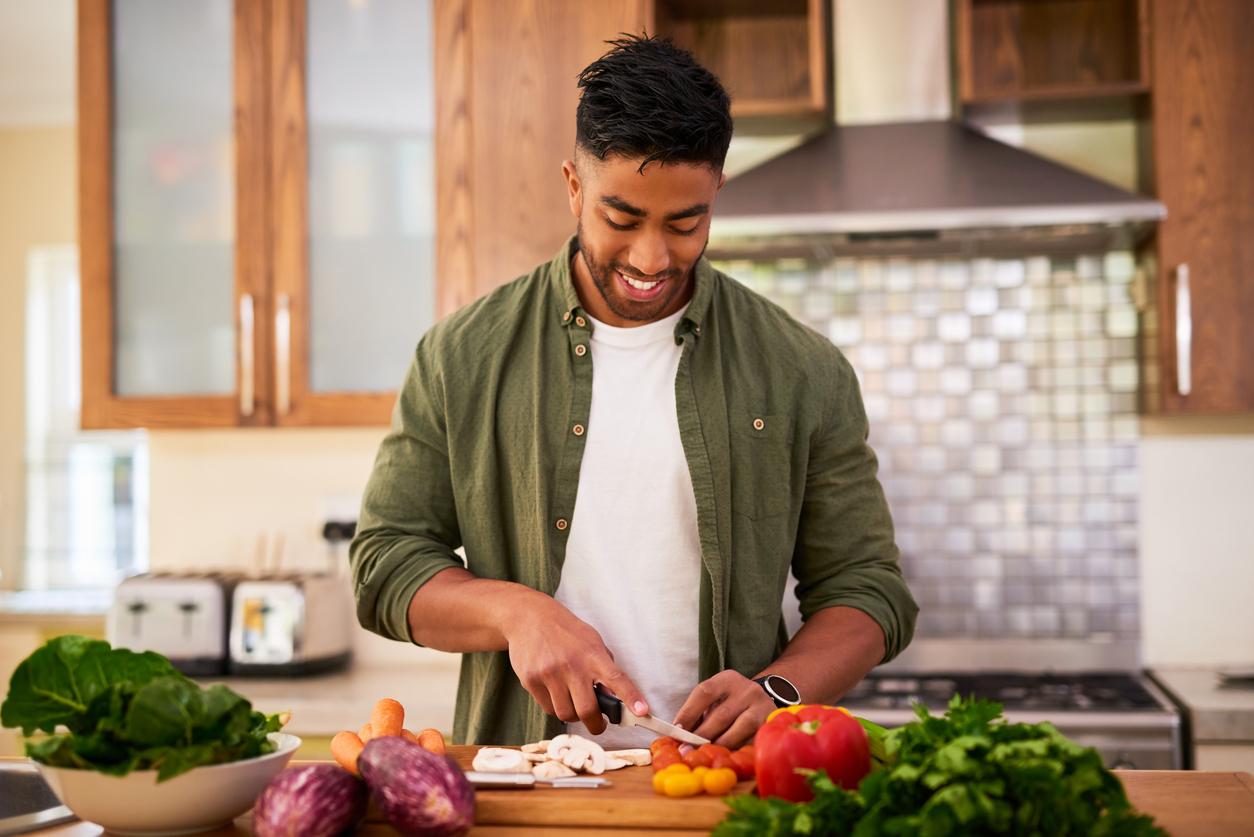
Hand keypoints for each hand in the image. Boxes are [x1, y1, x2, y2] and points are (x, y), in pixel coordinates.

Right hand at [502, 597, 648, 734]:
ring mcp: (549, 673)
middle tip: (597, 723)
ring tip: (572, 700)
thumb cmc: (566, 631)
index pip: (617, 679)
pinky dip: (555, 706)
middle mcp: (572, 665)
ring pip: (566, 714)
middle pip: (587, 710)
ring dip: (573, 714)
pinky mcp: (531, 680)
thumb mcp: (591, 641)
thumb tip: (612, 697)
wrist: (529, 618)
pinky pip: (548, 708)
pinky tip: (555, 691)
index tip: (642, 712)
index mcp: (592, 654)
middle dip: (595, 724)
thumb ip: (603, 667)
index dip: (631, 697)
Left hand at [673, 670, 775, 748]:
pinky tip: (728, 757)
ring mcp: (762, 706)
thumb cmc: (731, 705)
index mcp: (727, 679)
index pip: (704, 692)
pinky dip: (739, 749)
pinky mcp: (771, 724)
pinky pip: (753, 739)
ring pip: (740, 729)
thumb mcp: (716, 701)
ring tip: (706, 756)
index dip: (689, 712)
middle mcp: (747, 689)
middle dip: (701, 736)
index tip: (677, 731)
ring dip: (720, 745)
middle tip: (687, 750)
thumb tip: (677, 738)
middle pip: (721, 714)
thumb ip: (698, 715)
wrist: (763, 703)